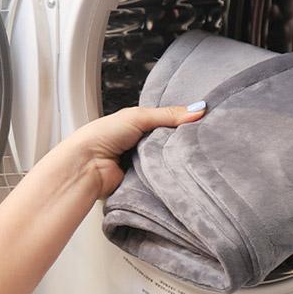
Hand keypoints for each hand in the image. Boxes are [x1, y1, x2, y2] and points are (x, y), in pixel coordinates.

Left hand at [64, 103, 206, 200]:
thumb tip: (200, 110)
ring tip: (194, 156)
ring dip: (176, 161)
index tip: (206, 122)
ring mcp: (143, 165)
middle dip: (182, 143)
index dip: (185, 123)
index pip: (169, 124)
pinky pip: (163, 180)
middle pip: (171, 144)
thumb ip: (168, 114)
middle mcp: (142, 145)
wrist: (86, 166)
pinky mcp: (144, 183)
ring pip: (169, 162)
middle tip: (204, 141)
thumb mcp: (138, 116)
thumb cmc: (102, 136)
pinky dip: (169, 177)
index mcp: (139, 126)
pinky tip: (180, 173)